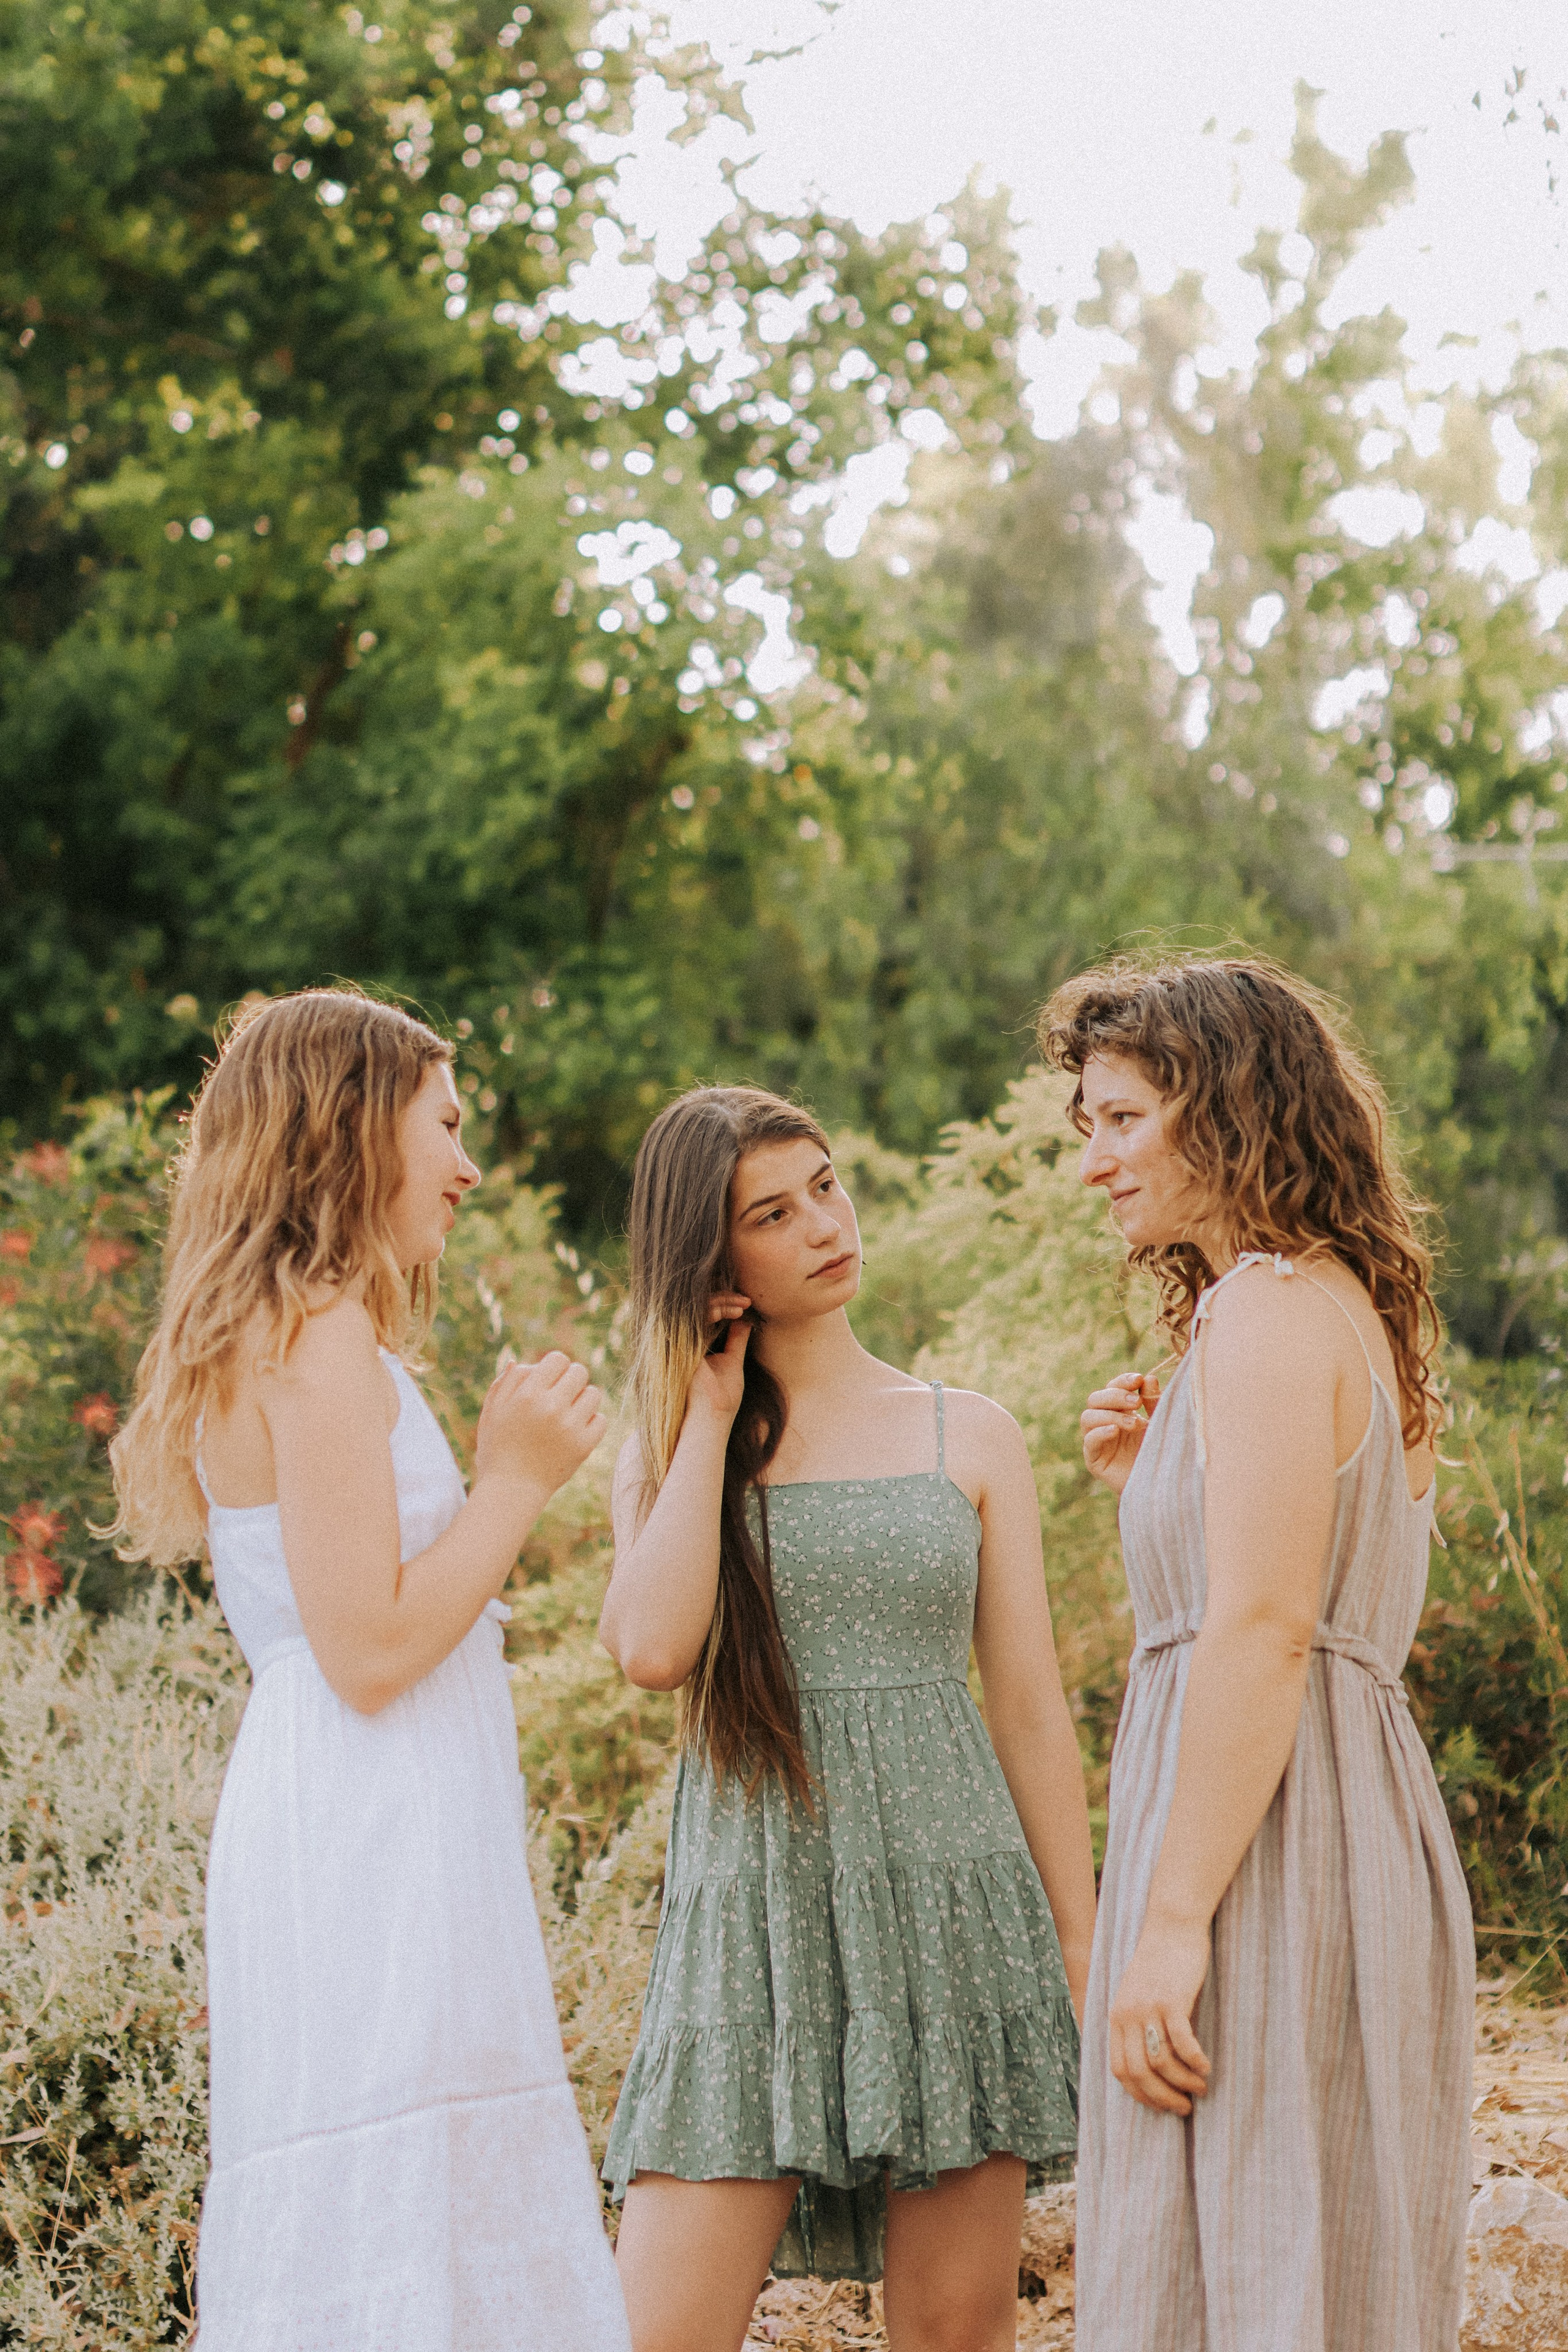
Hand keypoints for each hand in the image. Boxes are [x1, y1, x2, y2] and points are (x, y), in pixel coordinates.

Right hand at [475, 1350, 605, 1499]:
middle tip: (560, 1397)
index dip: (555, 1368)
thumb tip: (518, 1360)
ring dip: (582, 1401)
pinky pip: (601, 1419)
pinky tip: (575, 1431)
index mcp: (528, 1393)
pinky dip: (591, 1423)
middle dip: (571, 1381)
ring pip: (594, 1394)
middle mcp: (551, 1407)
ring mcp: (570, 1427)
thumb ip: (504, 1383)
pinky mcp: (584, 1445)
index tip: (549, 1382)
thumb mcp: (491, 1412)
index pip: (558, 1359)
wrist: (510, 1490)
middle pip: (580, 1372)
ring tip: (568, 1414)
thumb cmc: (498, 1448)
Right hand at [685, 1293, 751, 1427]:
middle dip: (724, 1298)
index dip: (724, 1303)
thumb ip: (736, 1339)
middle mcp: (683, 1340)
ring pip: (696, 1307)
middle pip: (698, 1306)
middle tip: (746, 1300)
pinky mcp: (681, 1344)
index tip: (746, 1303)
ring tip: (744, 1304)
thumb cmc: (722, 1397)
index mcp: (692, 1344)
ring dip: (723, 1301)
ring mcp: (680, 1341)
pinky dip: (716, 1310)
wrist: (713, 1417)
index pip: (703, 1312)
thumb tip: (745, 1320)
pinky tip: (734, 1312)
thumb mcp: (733, 1361)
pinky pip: (696, 1317)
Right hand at [1081, 1370, 1159, 1492]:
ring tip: (1135, 1423)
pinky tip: (1115, 1432)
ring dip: (1110, 1415)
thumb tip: (1148, 1377)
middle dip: (1114, 1396)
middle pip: (1095, 1398)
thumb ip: (1154, 1402)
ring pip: (1088, 1417)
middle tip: (1136, 1402)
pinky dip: (1100, 1433)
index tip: (1139, 1380)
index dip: (1122, 1381)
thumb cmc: (1163, 1452)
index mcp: (1120, 1411)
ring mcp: (1098, 1442)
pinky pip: (1089, 1442)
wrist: (1163, 1486)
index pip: (1111, 1388)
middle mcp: (1105, 1424)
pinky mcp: (1094, 1461)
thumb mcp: (1161, 1423)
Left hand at [1108, 1917, 1211, 2115]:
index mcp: (1116, 2016)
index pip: (1120, 2070)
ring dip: (1182, 2083)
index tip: (1160, 2106)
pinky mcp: (1171, 2000)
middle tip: (1183, 2108)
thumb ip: (1139, 2024)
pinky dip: (1195, 2061)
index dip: (1140, 2095)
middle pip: (1139, 2073)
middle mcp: (1127, 2014)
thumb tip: (1153, 2065)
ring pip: (1161, 2063)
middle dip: (1162, 2098)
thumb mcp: (1137, 1993)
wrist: (1171, 1925)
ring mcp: (1148, 2007)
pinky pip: (1182, 2043)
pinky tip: (1206, 2067)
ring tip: (1200, 2088)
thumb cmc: (1160, 1962)